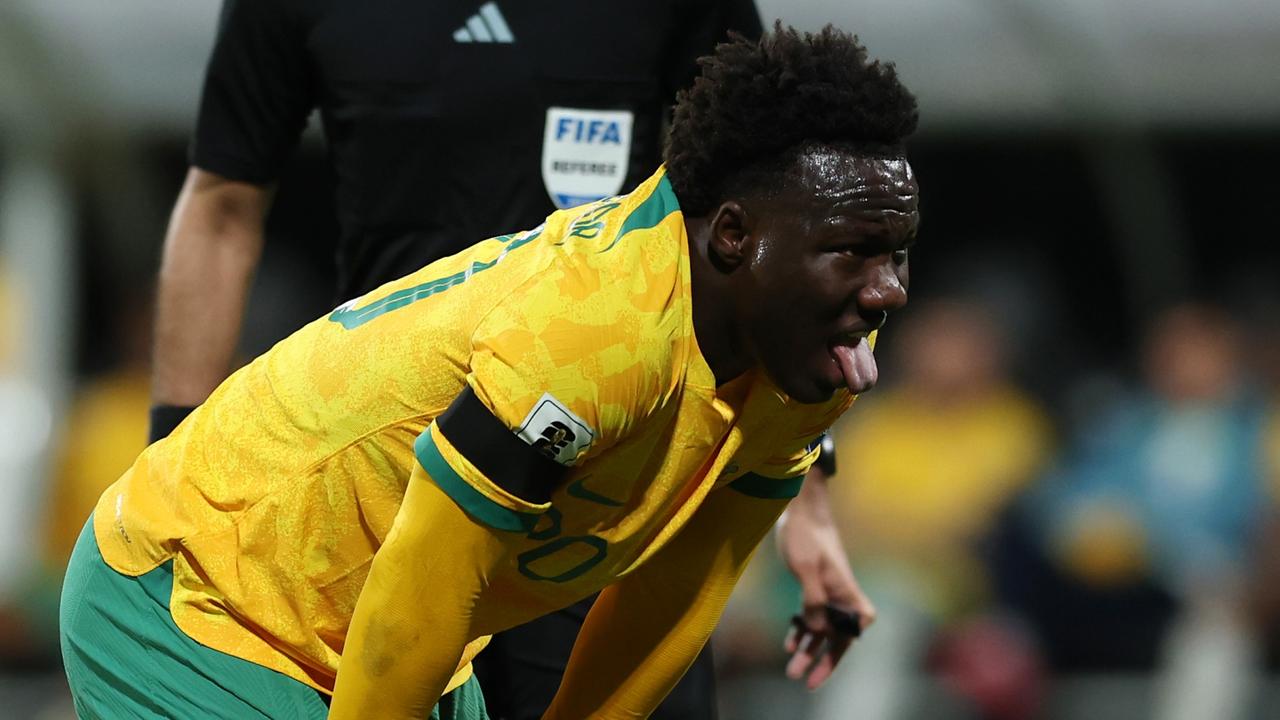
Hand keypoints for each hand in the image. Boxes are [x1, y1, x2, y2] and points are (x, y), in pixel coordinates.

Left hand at [776, 468, 873, 689]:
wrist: (798, 509)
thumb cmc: (805, 535)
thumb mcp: (806, 568)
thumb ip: (814, 600)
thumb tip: (818, 630)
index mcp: (846, 590)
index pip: (858, 623)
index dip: (848, 640)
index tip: (835, 646)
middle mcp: (840, 594)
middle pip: (837, 634)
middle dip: (822, 659)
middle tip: (805, 681)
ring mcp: (826, 592)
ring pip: (821, 628)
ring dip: (808, 650)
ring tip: (791, 670)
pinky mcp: (811, 587)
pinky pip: (810, 616)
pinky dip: (801, 630)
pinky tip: (789, 644)